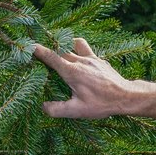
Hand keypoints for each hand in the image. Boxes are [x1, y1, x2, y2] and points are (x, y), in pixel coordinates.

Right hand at [32, 38, 155, 119]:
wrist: (126, 96)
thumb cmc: (102, 103)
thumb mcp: (77, 110)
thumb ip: (57, 109)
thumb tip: (43, 107)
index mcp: (72, 71)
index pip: (51, 57)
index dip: (38, 50)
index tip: (29, 46)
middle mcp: (80, 61)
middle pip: (60, 49)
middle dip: (49, 47)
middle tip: (40, 50)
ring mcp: (91, 59)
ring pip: (74, 44)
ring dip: (66, 44)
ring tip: (61, 50)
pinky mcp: (100, 60)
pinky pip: (86, 49)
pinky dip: (79, 50)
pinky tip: (80, 61)